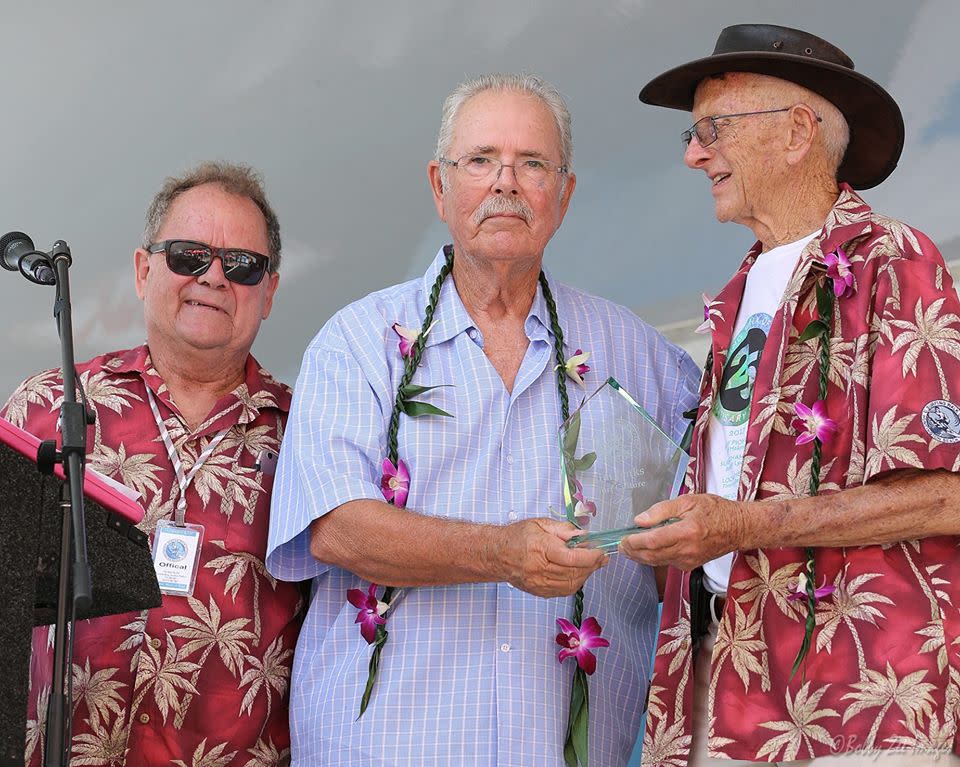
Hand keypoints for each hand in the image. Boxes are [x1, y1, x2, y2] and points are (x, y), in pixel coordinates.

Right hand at [496, 518, 607, 596]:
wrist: (496, 554)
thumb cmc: (517, 536)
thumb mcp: (540, 524)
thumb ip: (564, 530)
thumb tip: (585, 537)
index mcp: (540, 548)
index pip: (572, 557)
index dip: (590, 556)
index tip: (600, 551)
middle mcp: (539, 568)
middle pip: (574, 572)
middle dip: (592, 565)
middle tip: (601, 557)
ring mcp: (538, 583)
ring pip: (571, 584)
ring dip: (586, 574)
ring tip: (591, 564)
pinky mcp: (539, 592)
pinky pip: (564, 591)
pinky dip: (576, 582)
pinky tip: (578, 573)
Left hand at [619, 493, 745, 570]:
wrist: (739, 528)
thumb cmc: (715, 510)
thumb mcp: (688, 501)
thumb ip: (662, 510)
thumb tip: (640, 520)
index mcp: (686, 531)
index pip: (653, 541)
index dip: (634, 542)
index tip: (623, 538)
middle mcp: (687, 550)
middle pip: (651, 556)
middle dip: (632, 551)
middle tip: (620, 545)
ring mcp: (689, 560)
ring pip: (657, 562)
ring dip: (640, 556)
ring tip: (628, 548)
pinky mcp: (690, 566)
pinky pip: (666, 562)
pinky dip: (653, 557)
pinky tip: (646, 550)